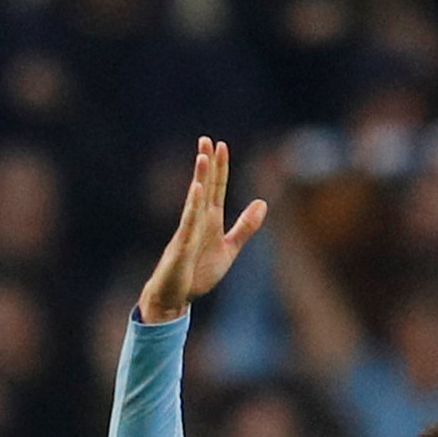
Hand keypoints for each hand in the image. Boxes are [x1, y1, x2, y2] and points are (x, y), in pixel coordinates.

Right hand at [137, 136, 266, 324]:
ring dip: (199, 177)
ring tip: (202, 156)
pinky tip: (197, 188)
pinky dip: (193, 205)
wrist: (175, 297)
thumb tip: (262, 202)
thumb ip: (245, 227)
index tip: (221, 145)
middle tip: (206, 139)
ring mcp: (188, 230)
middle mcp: (198, 220)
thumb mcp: (229, 249)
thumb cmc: (197, 274)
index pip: (216, 188)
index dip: (220, 168)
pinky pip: (188, 222)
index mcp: (210, 220)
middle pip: (204, 186)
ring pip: (195, 199)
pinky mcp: (182, 244)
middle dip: (206, 163)